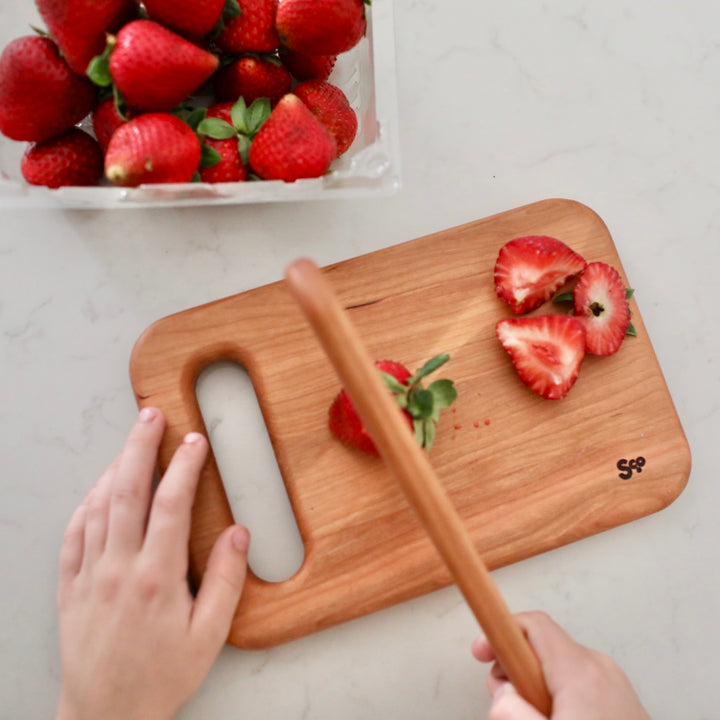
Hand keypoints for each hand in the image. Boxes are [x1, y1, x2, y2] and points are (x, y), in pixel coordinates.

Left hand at [56, 407, 249, 719]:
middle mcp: (118, 568)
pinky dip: (84, 504)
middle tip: (151, 416)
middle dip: (140, 447)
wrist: (107, 715)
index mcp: (157, 577)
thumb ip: (226, 579)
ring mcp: (90, 575)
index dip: (184, 465)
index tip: (194, 441)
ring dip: (114, 467)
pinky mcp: (70, 587)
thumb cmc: (161, 676)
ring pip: (97, 506)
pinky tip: (96, 490)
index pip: (171, 504)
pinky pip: (73, 534)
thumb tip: (237, 533)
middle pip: (127, 491)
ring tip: (129, 442)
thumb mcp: (209, 635)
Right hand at [472, 611, 649, 719]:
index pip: (532, 624)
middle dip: (514, 671)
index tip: (481, 652)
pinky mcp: (620, 700)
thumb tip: (501, 694)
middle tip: (509, 705)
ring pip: (557, 668)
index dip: (499, 633)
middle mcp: (599, 668)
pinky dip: (557, 698)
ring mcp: (614, 683)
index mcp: (580, 672)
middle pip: (540, 647)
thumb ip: (513, 714)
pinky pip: (576, 684)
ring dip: (534, 689)